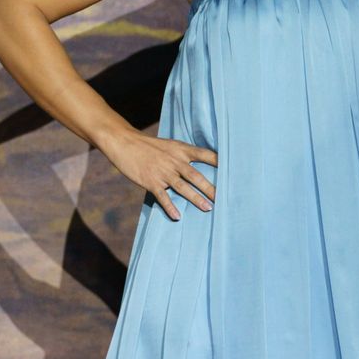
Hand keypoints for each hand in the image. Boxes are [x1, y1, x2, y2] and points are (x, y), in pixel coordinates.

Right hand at [98, 122, 216, 220]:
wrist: (124, 142)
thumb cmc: (148, 146)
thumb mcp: (169, 145)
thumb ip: (183, 155)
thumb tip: (197, 166)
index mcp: (181, 150)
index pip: (206, 155)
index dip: (220, 162)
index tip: (234, 170)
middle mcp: (175, 161)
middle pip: (197, 176)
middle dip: (211, 188)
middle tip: (224, 199)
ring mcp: (163, 172)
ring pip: (183, 188)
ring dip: (196, 199)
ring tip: (208, 209)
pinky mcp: (151, 181)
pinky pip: (163, 197)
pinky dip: (170, 207)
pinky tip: (177, 216)